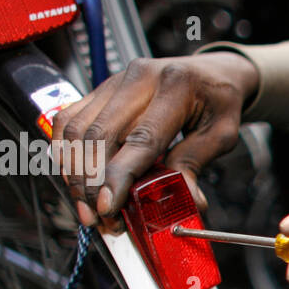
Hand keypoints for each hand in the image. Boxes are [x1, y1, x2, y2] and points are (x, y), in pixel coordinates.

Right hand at [51, 51, 259, 226]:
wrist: (210, 72)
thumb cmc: (217, 102)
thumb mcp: (221, 134)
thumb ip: (196, 164)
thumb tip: (185, 202)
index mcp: (176, 86)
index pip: (141, 138)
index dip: (119, 175)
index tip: (108, 206)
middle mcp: (140, 77)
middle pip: (101, 135)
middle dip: (93, 183)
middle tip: (99, 217)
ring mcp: (115, 80)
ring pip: (78, 129)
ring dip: (76, 174)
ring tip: (88, 207)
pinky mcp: (100, 88)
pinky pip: (69, 120)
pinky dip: (66, 153)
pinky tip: (75, 178)